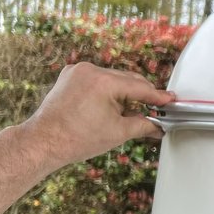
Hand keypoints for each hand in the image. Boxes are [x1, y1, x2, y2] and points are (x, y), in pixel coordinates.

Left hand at [19, 62, 175, 171]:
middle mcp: (90, 70)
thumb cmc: (75, 139)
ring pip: (112, 79)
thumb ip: (143, 125)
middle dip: (141, 96)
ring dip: (123, 93)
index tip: (170, 100)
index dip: (157, 97)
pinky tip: (110, 106)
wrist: (43, 142)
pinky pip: (97, 79)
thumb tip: (156, 125)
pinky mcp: (69, 76)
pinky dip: (106, 90)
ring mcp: (77, 71)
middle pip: (127, 80)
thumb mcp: (118, 132)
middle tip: (153, 110)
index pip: (140, 88)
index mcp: (104, 81)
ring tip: (128, 113)